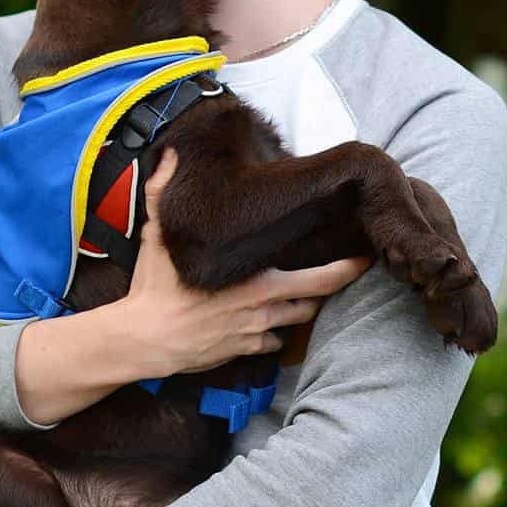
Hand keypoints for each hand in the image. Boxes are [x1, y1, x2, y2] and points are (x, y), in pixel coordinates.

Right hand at [121, 148, 370, 377]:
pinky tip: (266, 322)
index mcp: (259, 279)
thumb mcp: (156, 233)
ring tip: (303, 291)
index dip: (346, 269)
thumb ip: (164, 191)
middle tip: (350, 271)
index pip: (320, 277)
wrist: (144, 339)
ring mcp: (256, 332)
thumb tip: (171, 154)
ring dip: (301, 308)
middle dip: (335, 285)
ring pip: (296, 321)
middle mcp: (266, 307)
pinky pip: (271, 344)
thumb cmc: (155, 287)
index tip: (363, 258)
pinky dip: (273, 334)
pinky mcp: (243, 351)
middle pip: (317, 300)